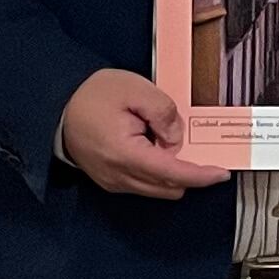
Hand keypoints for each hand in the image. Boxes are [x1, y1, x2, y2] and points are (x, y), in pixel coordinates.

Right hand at [58, 68, 229, 198]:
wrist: (56, 105)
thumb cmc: (91, 95)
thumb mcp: (134, 89)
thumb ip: (163, 112)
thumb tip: (177, 138)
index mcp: (125, 154)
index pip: (173, 174)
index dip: (201, 176)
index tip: (221, 173)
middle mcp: (119, 176)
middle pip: (169, 187)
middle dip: (189, 172)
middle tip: (195, 148)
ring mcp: (113, 182)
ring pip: (158, 189)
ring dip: (172, 172)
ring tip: (163, 139)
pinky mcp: (111, 181)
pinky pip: (144, 184)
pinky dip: (157, 172)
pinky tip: (152, 147)